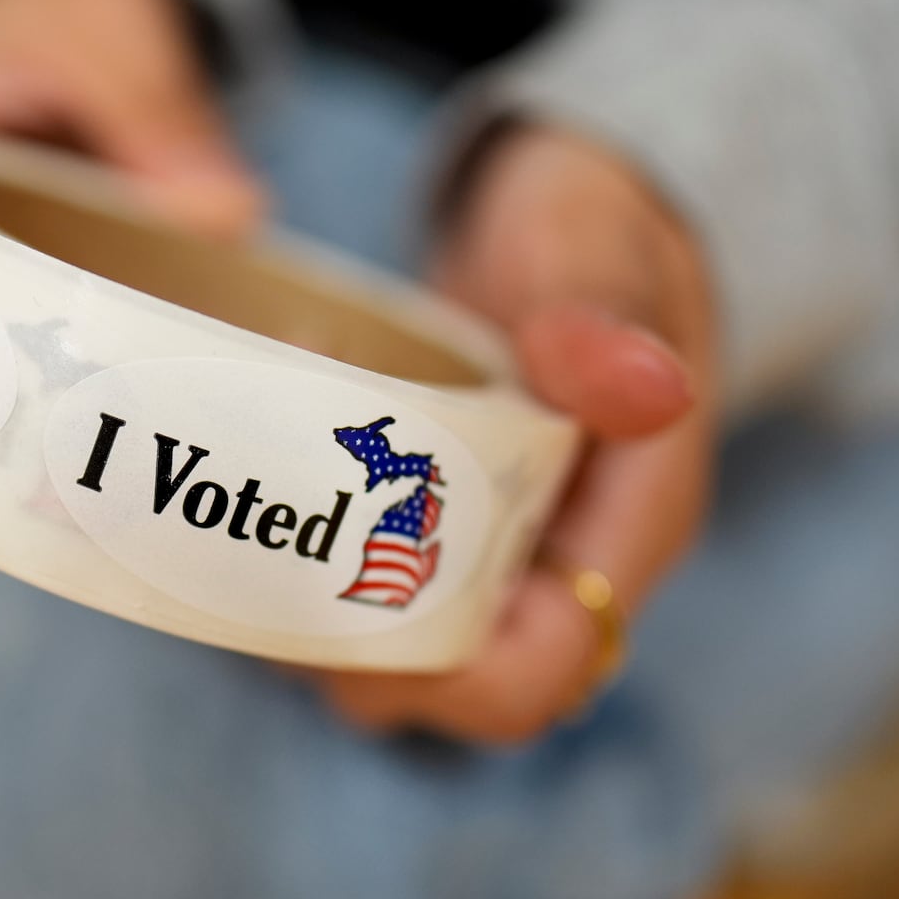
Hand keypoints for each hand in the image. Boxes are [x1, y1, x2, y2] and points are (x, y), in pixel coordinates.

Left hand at [319, 122, 718, 744]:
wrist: (570, 212)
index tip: (340, 583)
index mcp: (625, 528)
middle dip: (344, 644)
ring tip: (248, 513)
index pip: (536, 673)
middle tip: (257, 548)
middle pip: (448, 686)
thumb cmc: (594, 226)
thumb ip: (608, 314)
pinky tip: (259, 494)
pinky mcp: (444, 532)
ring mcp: (499, 556)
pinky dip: (310, 566)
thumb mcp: (599, 245)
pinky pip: (374, 595)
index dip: (442, 668)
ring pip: (398, 655)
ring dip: (312, 609)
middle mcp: (559, 566)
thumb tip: (651, 389)